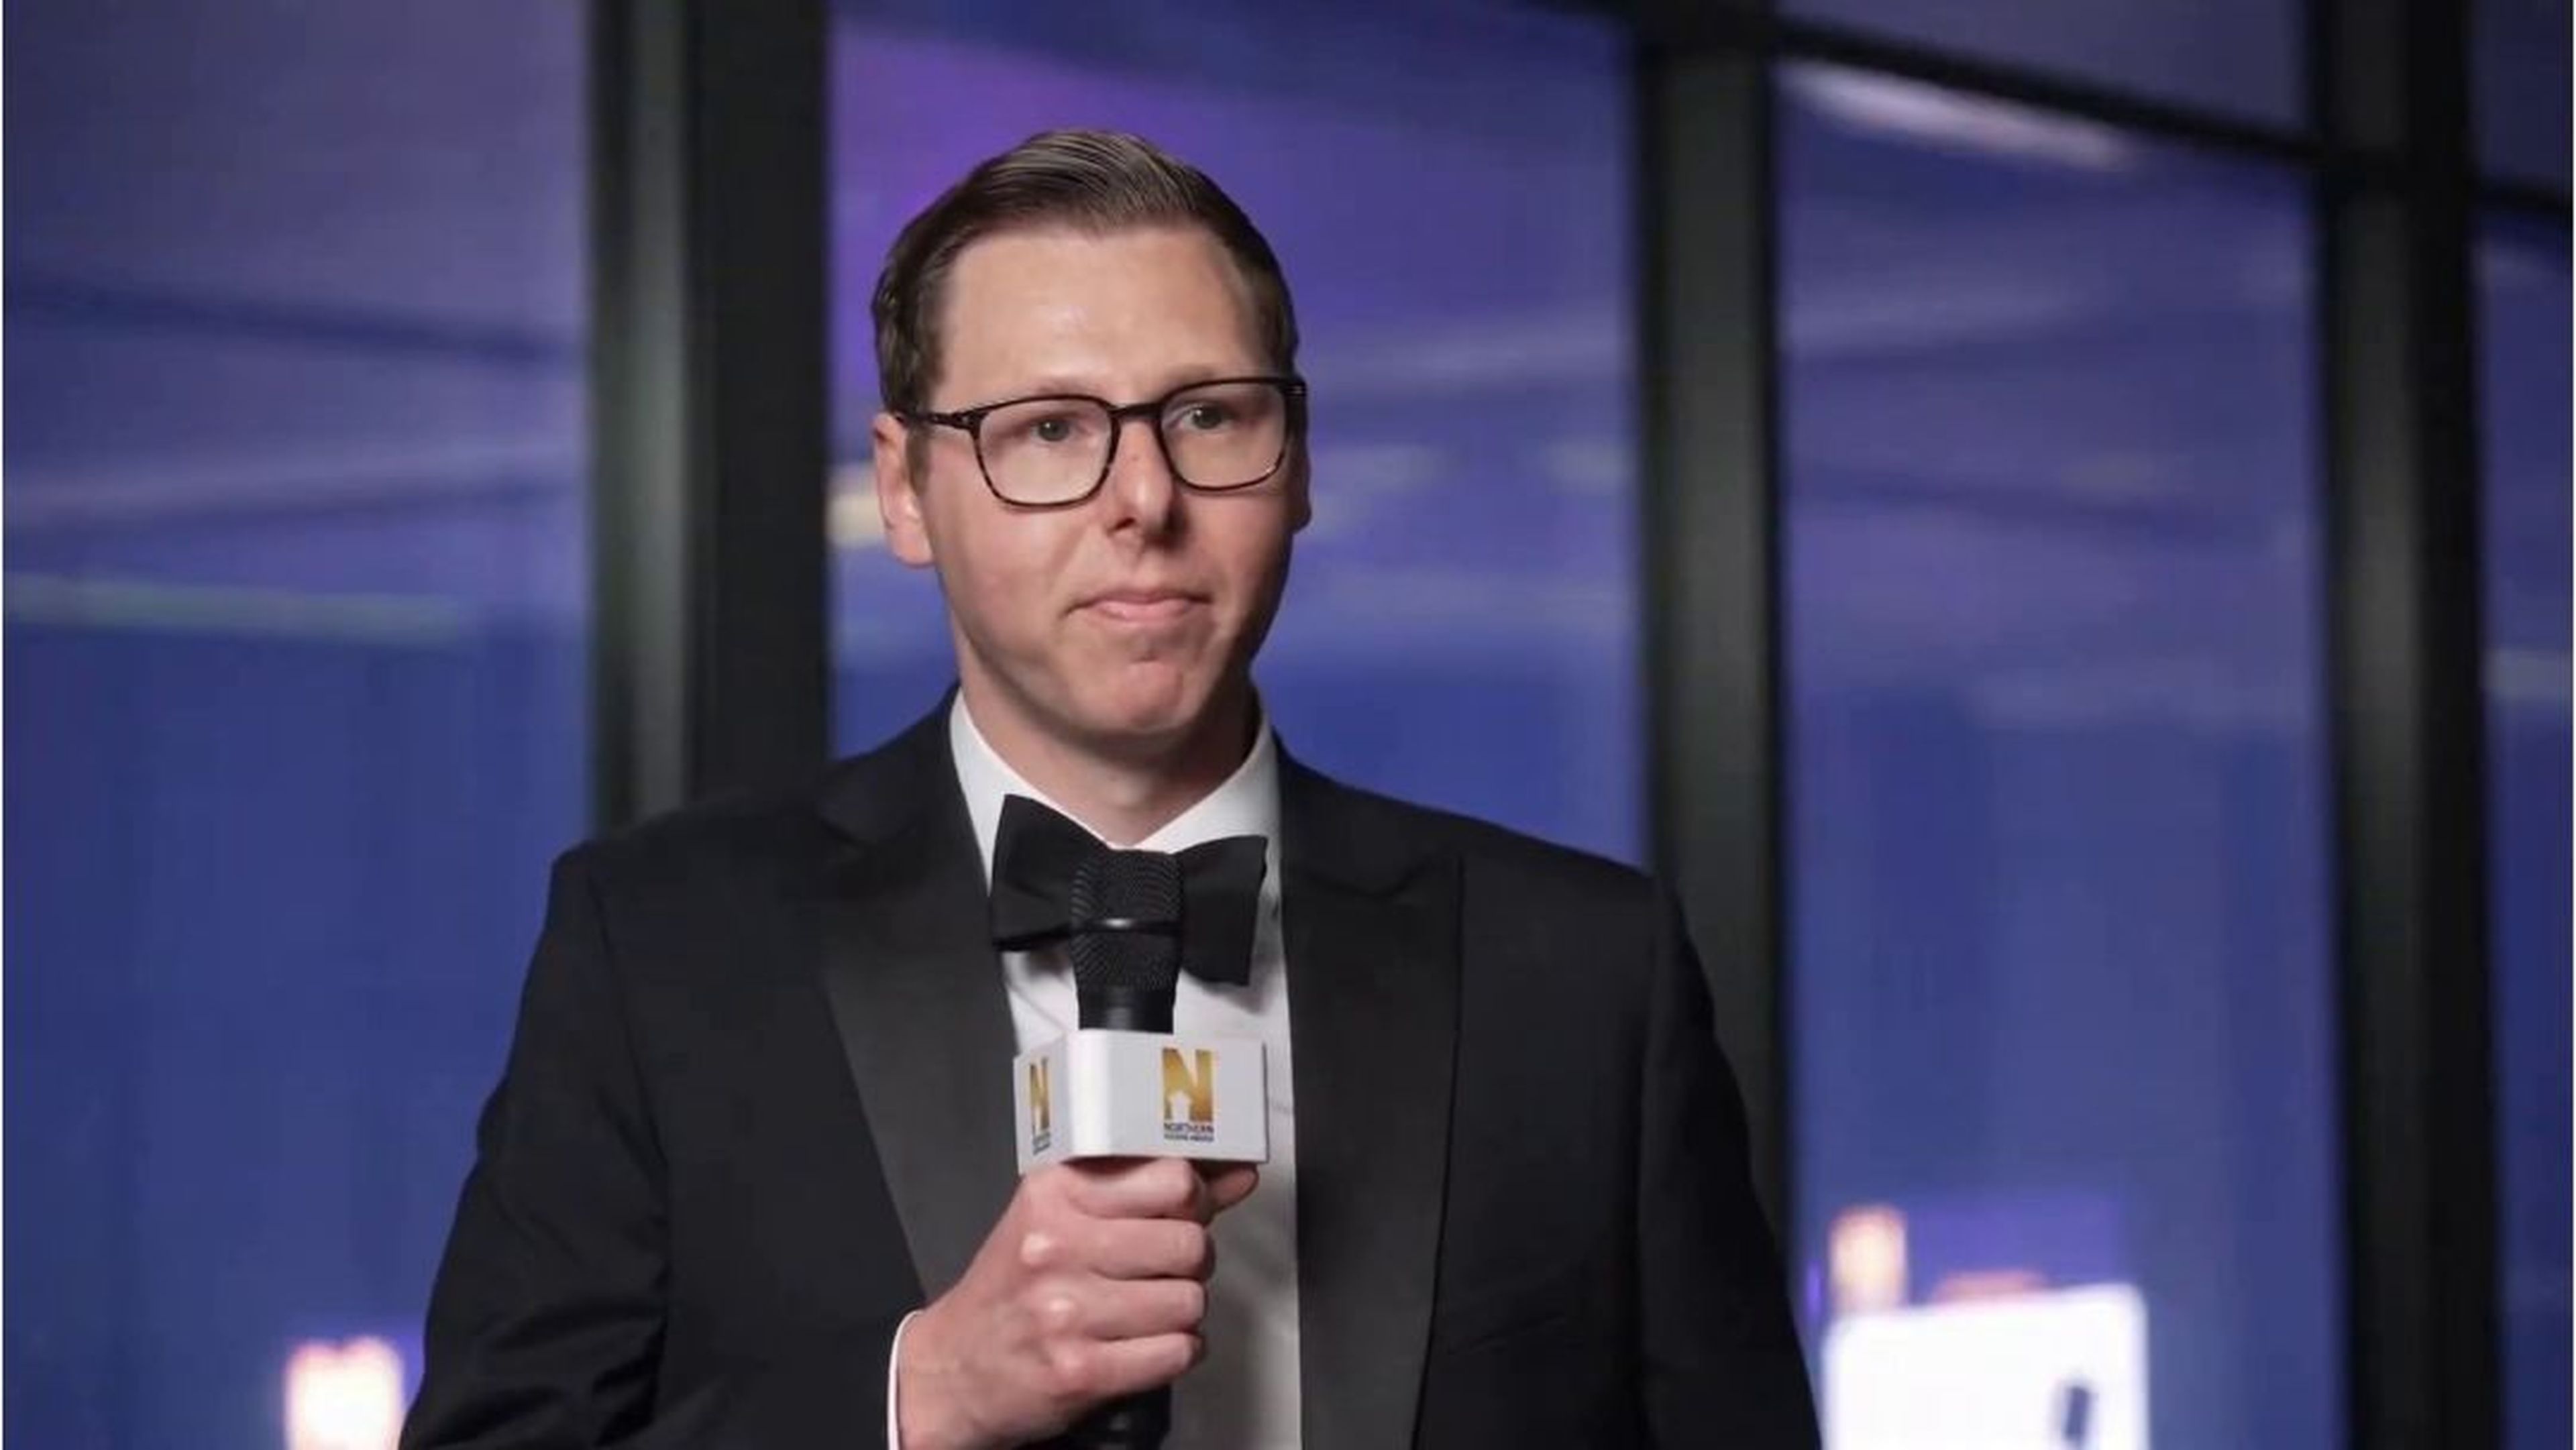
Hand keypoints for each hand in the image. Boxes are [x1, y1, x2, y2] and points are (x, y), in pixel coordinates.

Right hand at [895, 1157, 1259, 1449]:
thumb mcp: (1064, 1217)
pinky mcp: (1080, 1370)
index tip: (1184, 1213)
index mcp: (1055, 1194)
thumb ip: (1152, 1191)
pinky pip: (1177, 1352)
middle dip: (1190, 1262)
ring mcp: (1067, 1312)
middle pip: (1188, 1243)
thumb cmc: (1015, 1286)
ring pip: (1189, 1300)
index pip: (1171, 1180)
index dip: (1193, 1201)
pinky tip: (1148, 1344)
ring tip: (1150, 1311)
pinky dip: (1177, 1351)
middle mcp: (1058, 1246)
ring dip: (1183, 1312)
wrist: (953, 1367)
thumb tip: (1236, 1173)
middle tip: (1165, 1270)